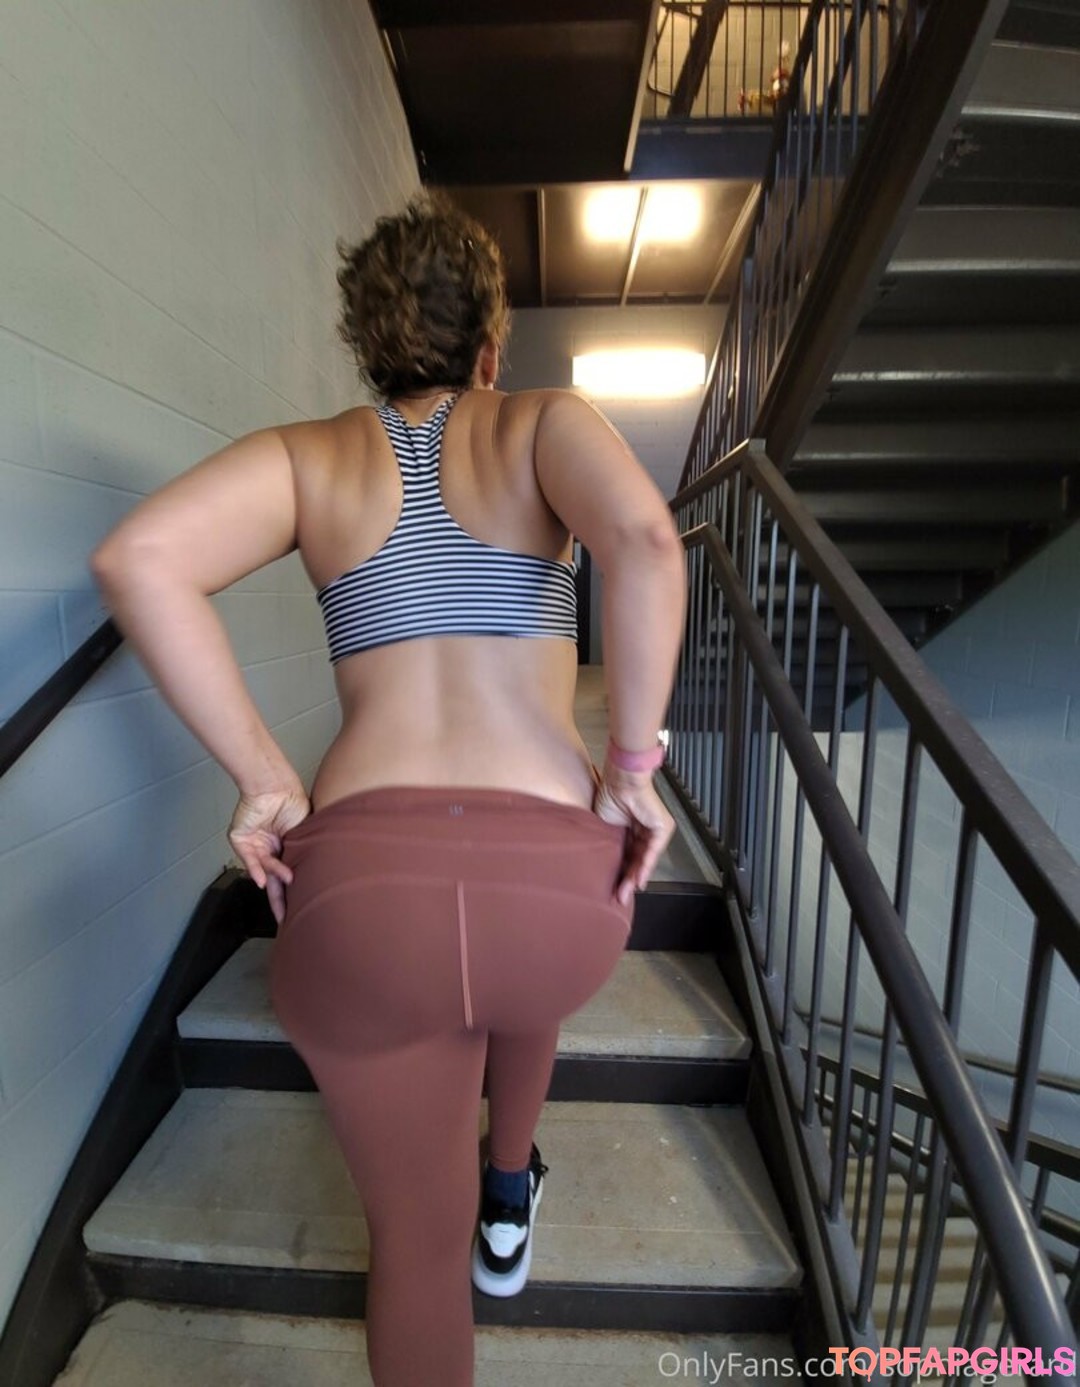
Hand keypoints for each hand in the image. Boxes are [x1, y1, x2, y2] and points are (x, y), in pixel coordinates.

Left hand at [228, 785, 310, 923]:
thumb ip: (304, 851)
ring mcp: (255, 846)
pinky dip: (255, 870)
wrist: (274, 786)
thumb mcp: (305, 830)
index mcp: (285, 847)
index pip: (288, 874)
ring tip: (287, 882)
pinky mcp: (241, 841)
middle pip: (273, 880)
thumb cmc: (292, 803)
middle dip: (280, 899)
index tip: (300, 907)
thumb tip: (303, 873)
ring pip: (264, 869)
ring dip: (275, 876)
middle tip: (284, 919)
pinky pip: (249, 860)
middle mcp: (270, 849)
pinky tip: (261, 880)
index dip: (293, 890)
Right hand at [592, 765, 674, 906]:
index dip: (619, 873)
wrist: (620, 780)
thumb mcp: (605, 828)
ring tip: (625, 892)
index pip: (627, 856)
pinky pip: (653, 851)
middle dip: (626, 880)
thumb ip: (608, 845)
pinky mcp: (663, 828)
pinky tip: (638, 880)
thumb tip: (598, 865)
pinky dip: (646, 866)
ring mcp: (655, 830)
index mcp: (630, 830)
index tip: (611, 890)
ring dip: (635, 876)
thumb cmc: (609, 797)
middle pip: (636, 860)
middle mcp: (644, 832)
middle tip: (618, 897)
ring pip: (645, 859)